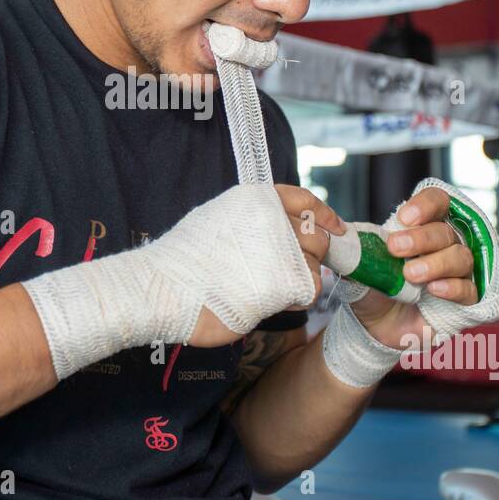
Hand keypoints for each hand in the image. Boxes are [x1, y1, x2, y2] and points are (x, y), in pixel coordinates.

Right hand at [190, 183, 345, 346]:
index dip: (324, 215)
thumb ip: (257, 219)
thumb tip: (293, 227)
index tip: (335, 228)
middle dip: (310, 255)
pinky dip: (297, 298)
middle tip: (288, 270)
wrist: (163, 288)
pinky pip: (309, 289)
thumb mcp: (221, 218)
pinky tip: (271, 299)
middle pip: (316, 237)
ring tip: (268, 286)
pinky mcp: (282, 282)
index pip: (305, 200)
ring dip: (300, 280)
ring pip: (315, 266)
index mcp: (256, 199)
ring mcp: (279, 250)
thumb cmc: (187, 259)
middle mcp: (272, 219)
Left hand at [347, 185, 475, 349]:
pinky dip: (452, 287)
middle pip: (446, 231)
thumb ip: (356, 244)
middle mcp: (445, 245)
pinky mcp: (464, 300)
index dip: (426, 205)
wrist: (373, 324)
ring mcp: (457, 272)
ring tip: (410, 274)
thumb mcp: (358, 262)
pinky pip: (470, 289)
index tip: (404, 217)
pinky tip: (434, 289)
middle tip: (395, 248)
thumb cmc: (372, 286)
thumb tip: (339, 230)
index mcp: (423, 227)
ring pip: (461, 257)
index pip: (438, 202)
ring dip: (435, 263)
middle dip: (421, 238)